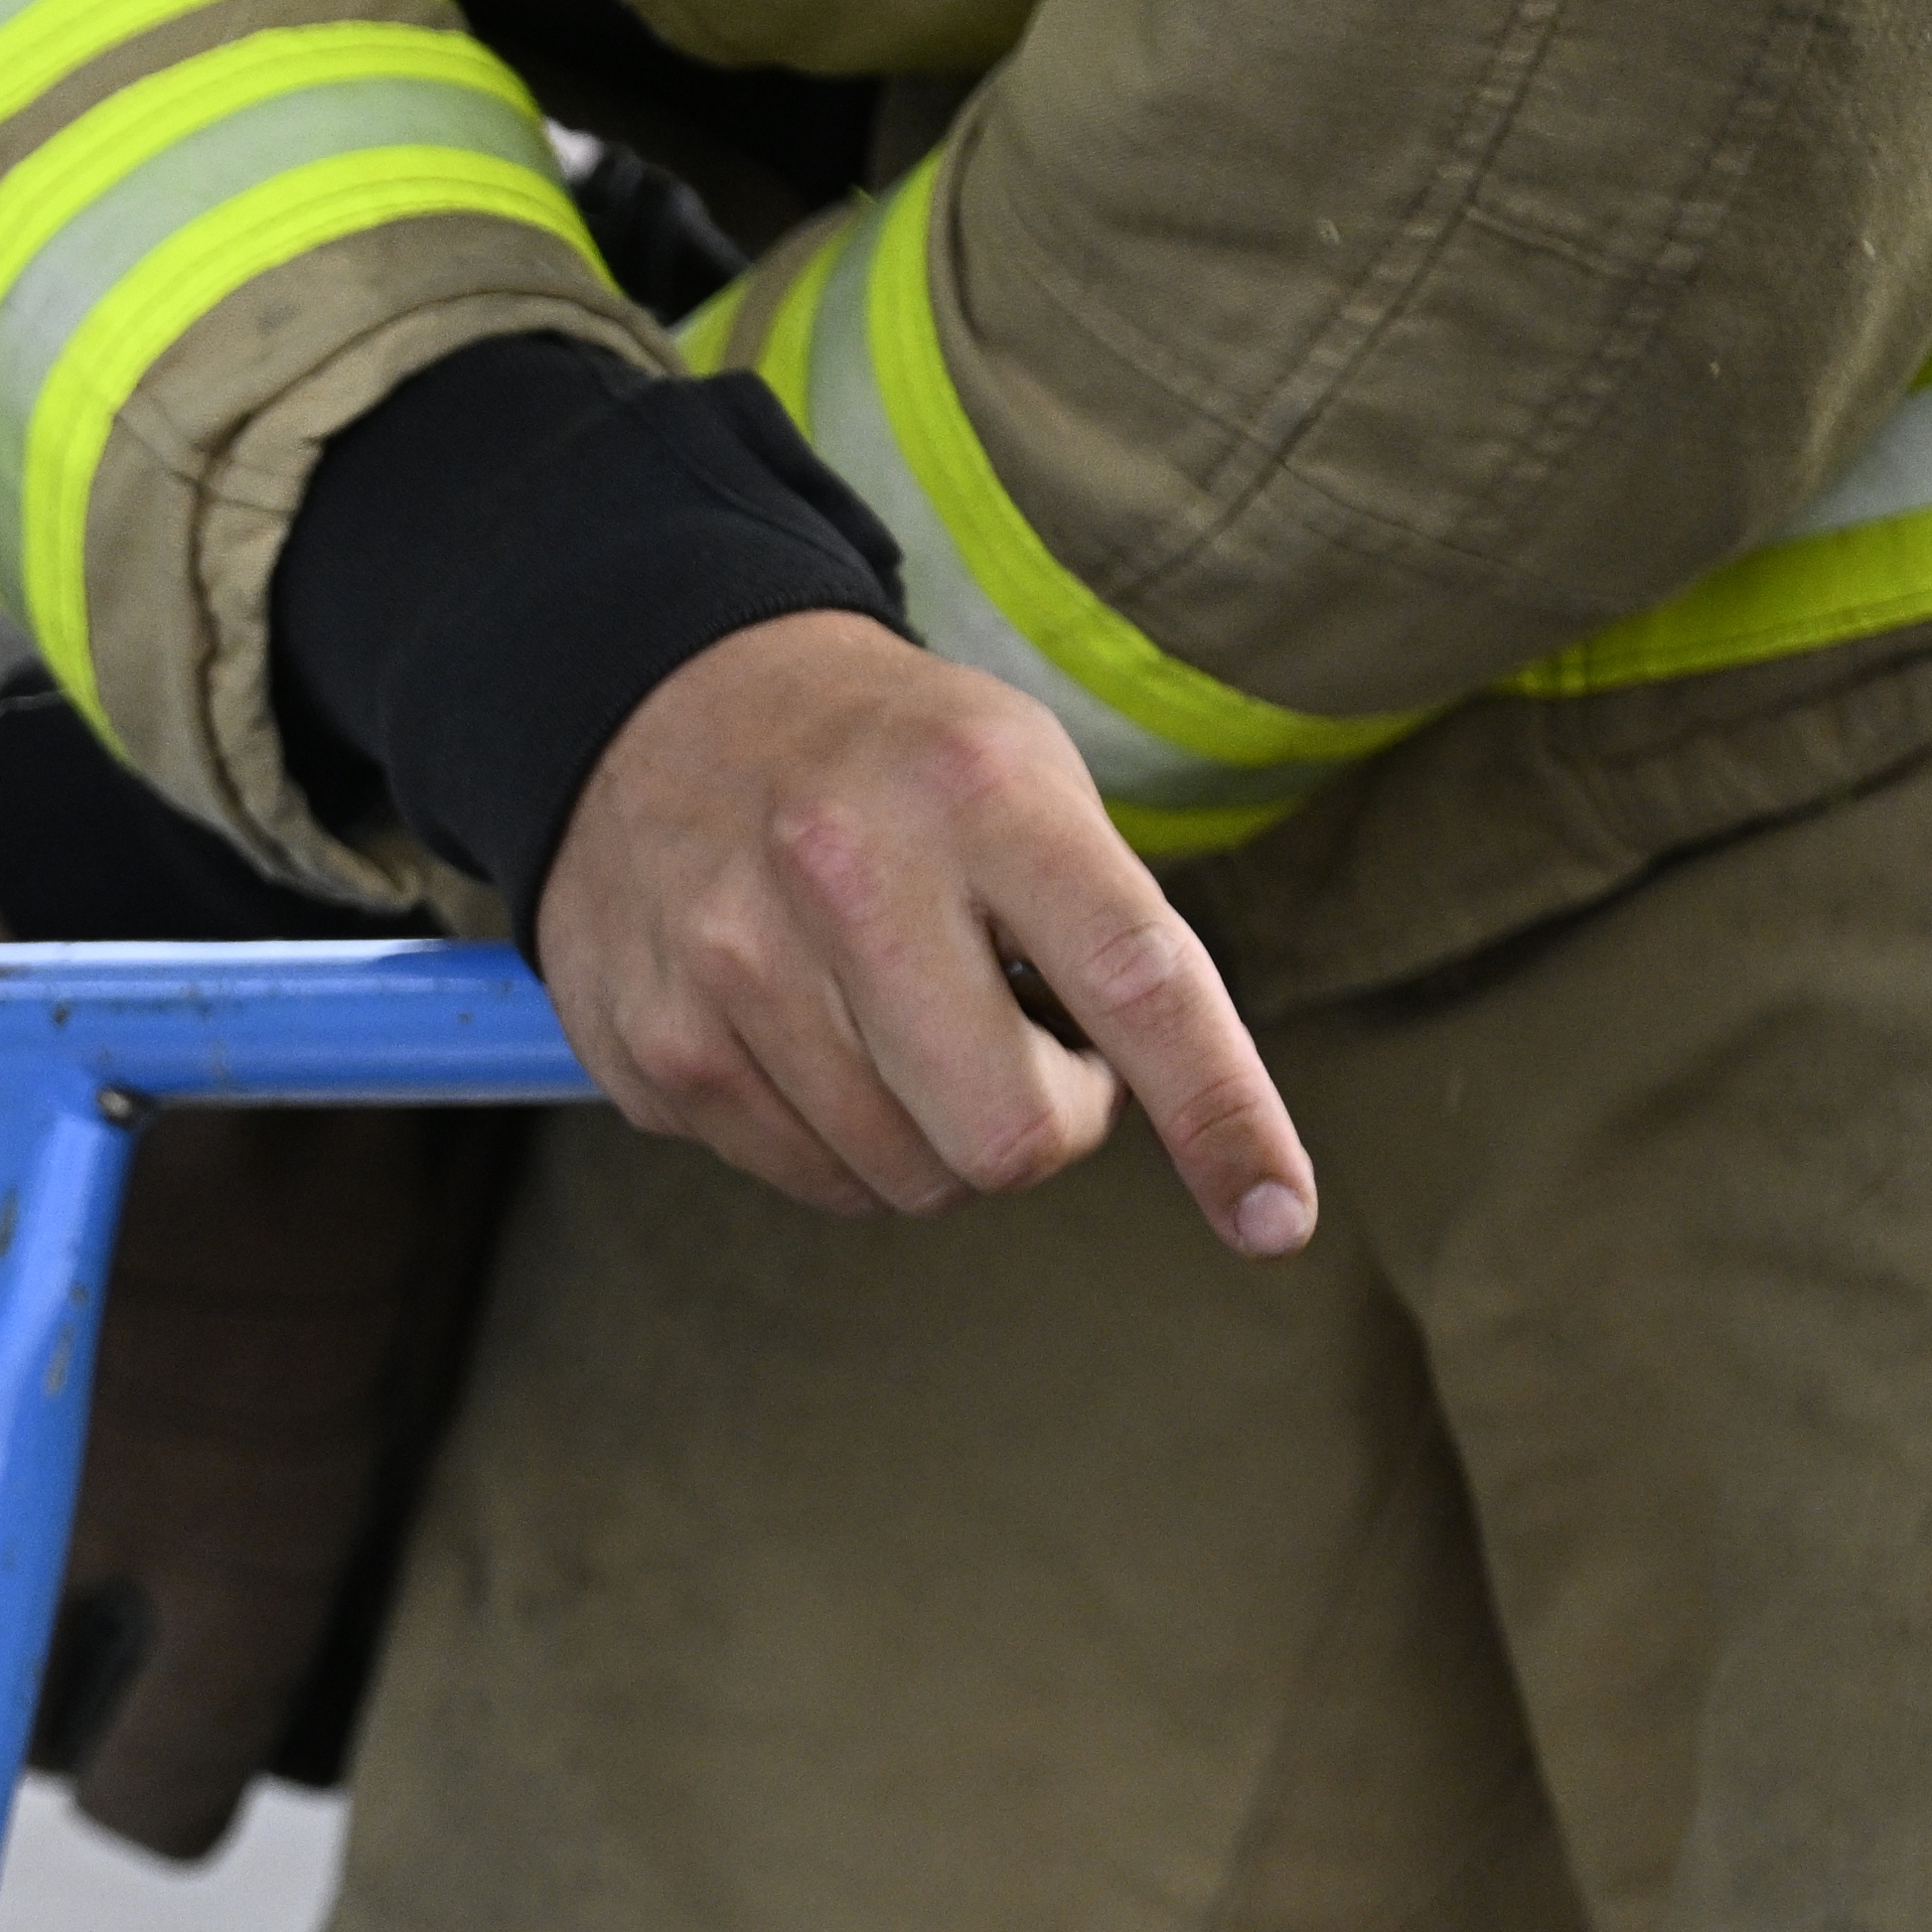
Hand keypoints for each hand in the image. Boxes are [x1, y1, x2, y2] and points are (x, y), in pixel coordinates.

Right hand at [534, 612, 1315, 1253]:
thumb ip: (1103, 929)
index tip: (1275, 1220)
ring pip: (905, 1180)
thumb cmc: (889, 765)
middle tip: (1020, 1045)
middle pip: (1007, 1136)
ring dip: (934, 1135)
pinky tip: (812, 1039)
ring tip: (897, 1021)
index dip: (1220, 1114)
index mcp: (979, 789)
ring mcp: (732, 968)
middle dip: (1045, 1126)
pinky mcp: (656, 1047)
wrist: (661, 712)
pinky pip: (806, 1181)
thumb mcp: (1023, 774)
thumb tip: (1169, 1115)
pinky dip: (839, 1142)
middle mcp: (845, 871)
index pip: (1134, 978)